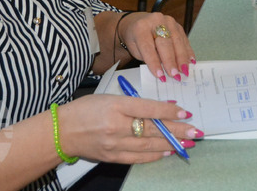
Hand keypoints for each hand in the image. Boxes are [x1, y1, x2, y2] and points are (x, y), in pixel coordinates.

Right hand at [58, 94, 200, 163]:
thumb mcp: (110, 97)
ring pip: (149, 145)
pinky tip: (167, 152)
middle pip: (153, 128)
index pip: (149, 108)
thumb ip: (135, 103)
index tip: (185, 112)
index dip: (169, 111)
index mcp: (116, 105)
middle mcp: (117, 126)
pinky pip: (138, 157)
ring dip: (171, 144)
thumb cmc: (86, 109)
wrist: (61, 132)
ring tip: (187, 142)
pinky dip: (155, 155)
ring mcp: (115, 144)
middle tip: (195, 131)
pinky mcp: (112, 157)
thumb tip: (160, 108)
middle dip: (177, 130)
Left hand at [118, 12, 194, 81]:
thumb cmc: (136, 38)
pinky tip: (190, 61)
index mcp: (141, 28)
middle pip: (165, 43)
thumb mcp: (136, 49)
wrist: (139, 22)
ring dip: (182, 58)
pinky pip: (184, 39)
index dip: (154, 62)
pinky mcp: (177, 25)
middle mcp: (156, 21)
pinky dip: (187, 51)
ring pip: (177, 41)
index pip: (148, 47)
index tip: (160, 75)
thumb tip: (163, 70)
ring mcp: (168, 22)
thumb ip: (148, 58)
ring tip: (184, 71)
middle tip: (175, 74)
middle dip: (171, 61)